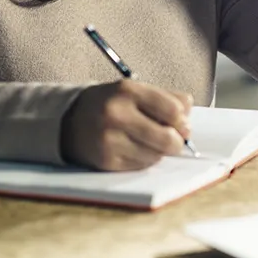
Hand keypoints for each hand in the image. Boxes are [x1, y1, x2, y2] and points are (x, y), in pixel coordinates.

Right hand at [60, 80, 192, 170]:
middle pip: (167, 138)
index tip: (182, 124)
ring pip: (156, 155)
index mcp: (127, 91)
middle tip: (174, 139)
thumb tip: (189, 117)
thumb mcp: (135, 90)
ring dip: (159, 151)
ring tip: (149, 141)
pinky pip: (141, 166)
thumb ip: (167, 98)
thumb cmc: (110, 104)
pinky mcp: (107, 161)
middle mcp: (117, 114)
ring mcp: (110, 140)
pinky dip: (145, 160)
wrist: (69, 121)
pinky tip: (135, 149)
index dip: (183, 120)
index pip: (173, 110)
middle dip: (177, 141)